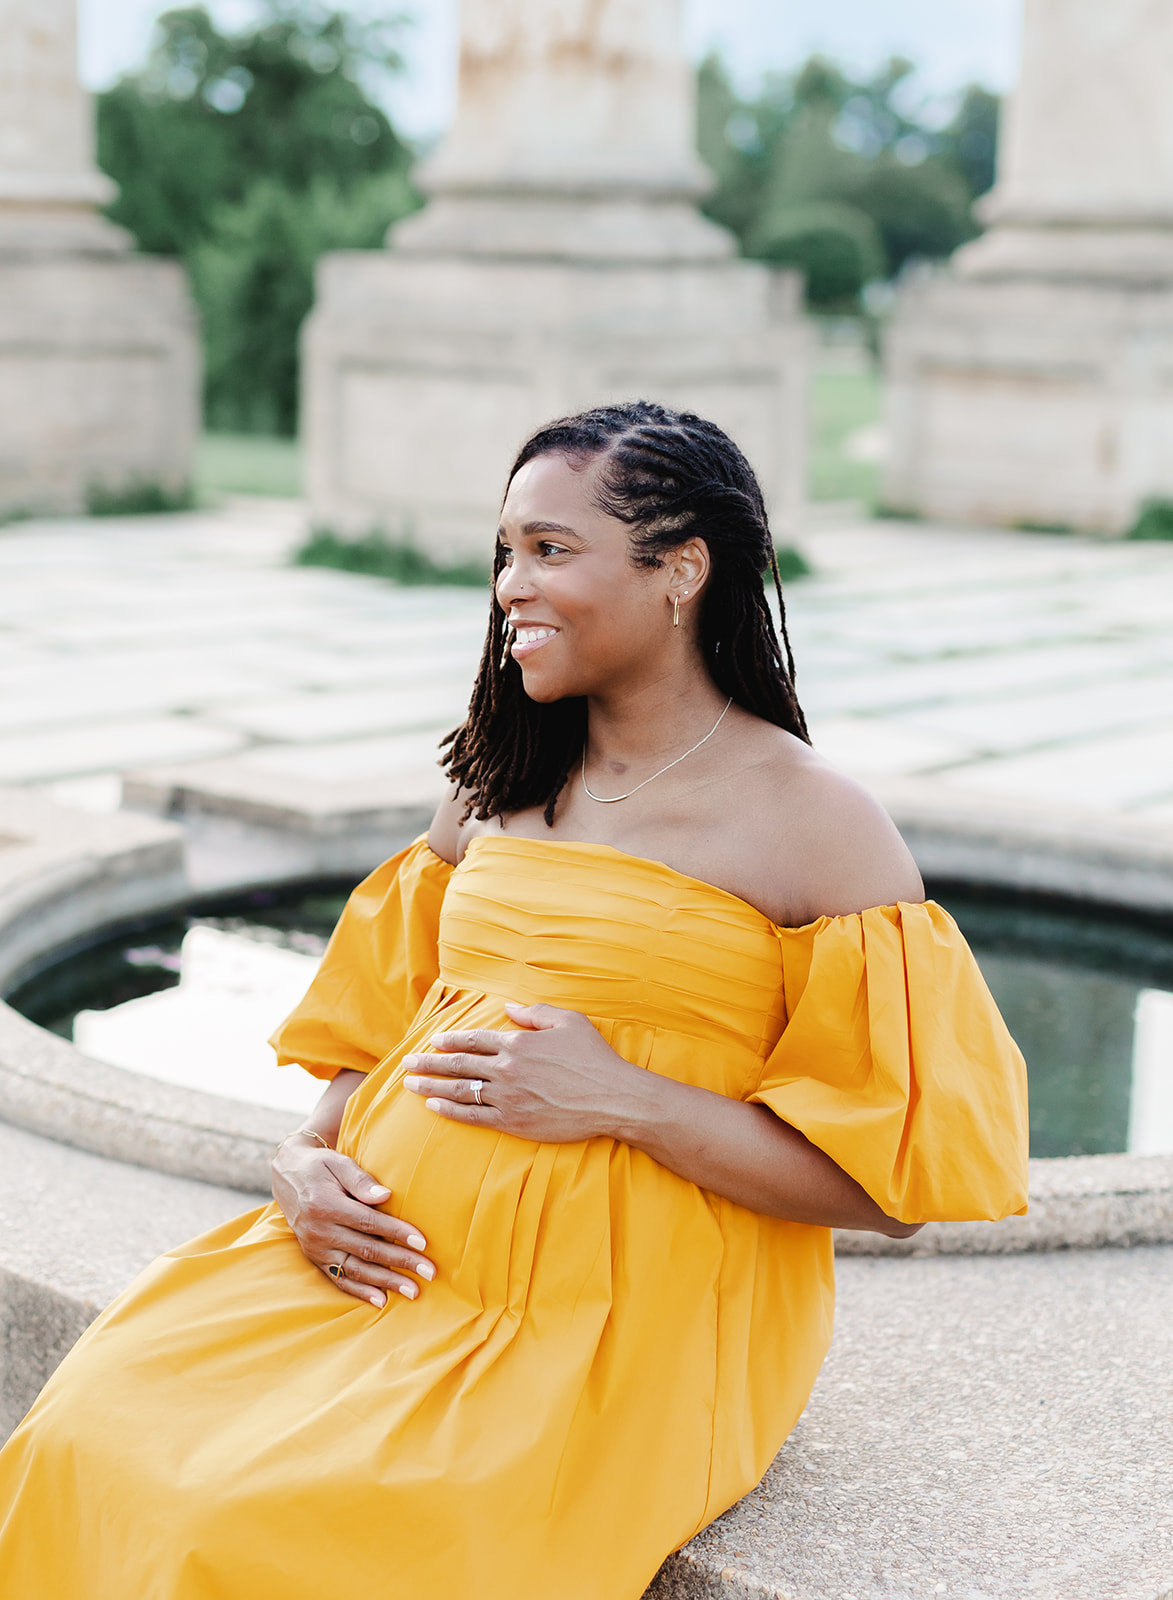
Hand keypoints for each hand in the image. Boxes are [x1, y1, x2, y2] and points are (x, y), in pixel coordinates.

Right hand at [271, 1134, 435, 1307]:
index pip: (368, 1222)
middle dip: (400, 1262)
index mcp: (326, 1205)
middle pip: (366, 1250)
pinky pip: (338, 1279)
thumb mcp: (338, 1162)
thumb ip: (360, 1180)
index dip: (396, 1232)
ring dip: (386, 1282)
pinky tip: (381, 1300)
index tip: (422, 1242)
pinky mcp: (315, 1259)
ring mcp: (315, 1248)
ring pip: (355, 1270)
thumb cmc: (321, 1167)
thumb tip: (385, 1196)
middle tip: (429, 1272)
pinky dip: (360, 1292)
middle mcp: (319, 1231)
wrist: (288, 1177)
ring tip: (413, 1291)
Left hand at [402, 1002, 644, 1142]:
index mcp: (518, 1042)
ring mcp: (508, 1096)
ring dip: (432, 1086)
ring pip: (460, 1090)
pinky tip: (434, 1107)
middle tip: (407, 1063)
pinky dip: (450, 1111)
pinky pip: (474, 1116)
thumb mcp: (569, 1022)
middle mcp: (507, 1068)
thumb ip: (536, 1013)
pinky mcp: (514, 1121)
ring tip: (411, 1085)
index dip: (450, 1040)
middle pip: (458, 1063)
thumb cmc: (595, 1058)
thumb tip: (511, 1009)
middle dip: (429, 1063)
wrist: (613, 1098)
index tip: (433, 1041)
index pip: (474, 1039)